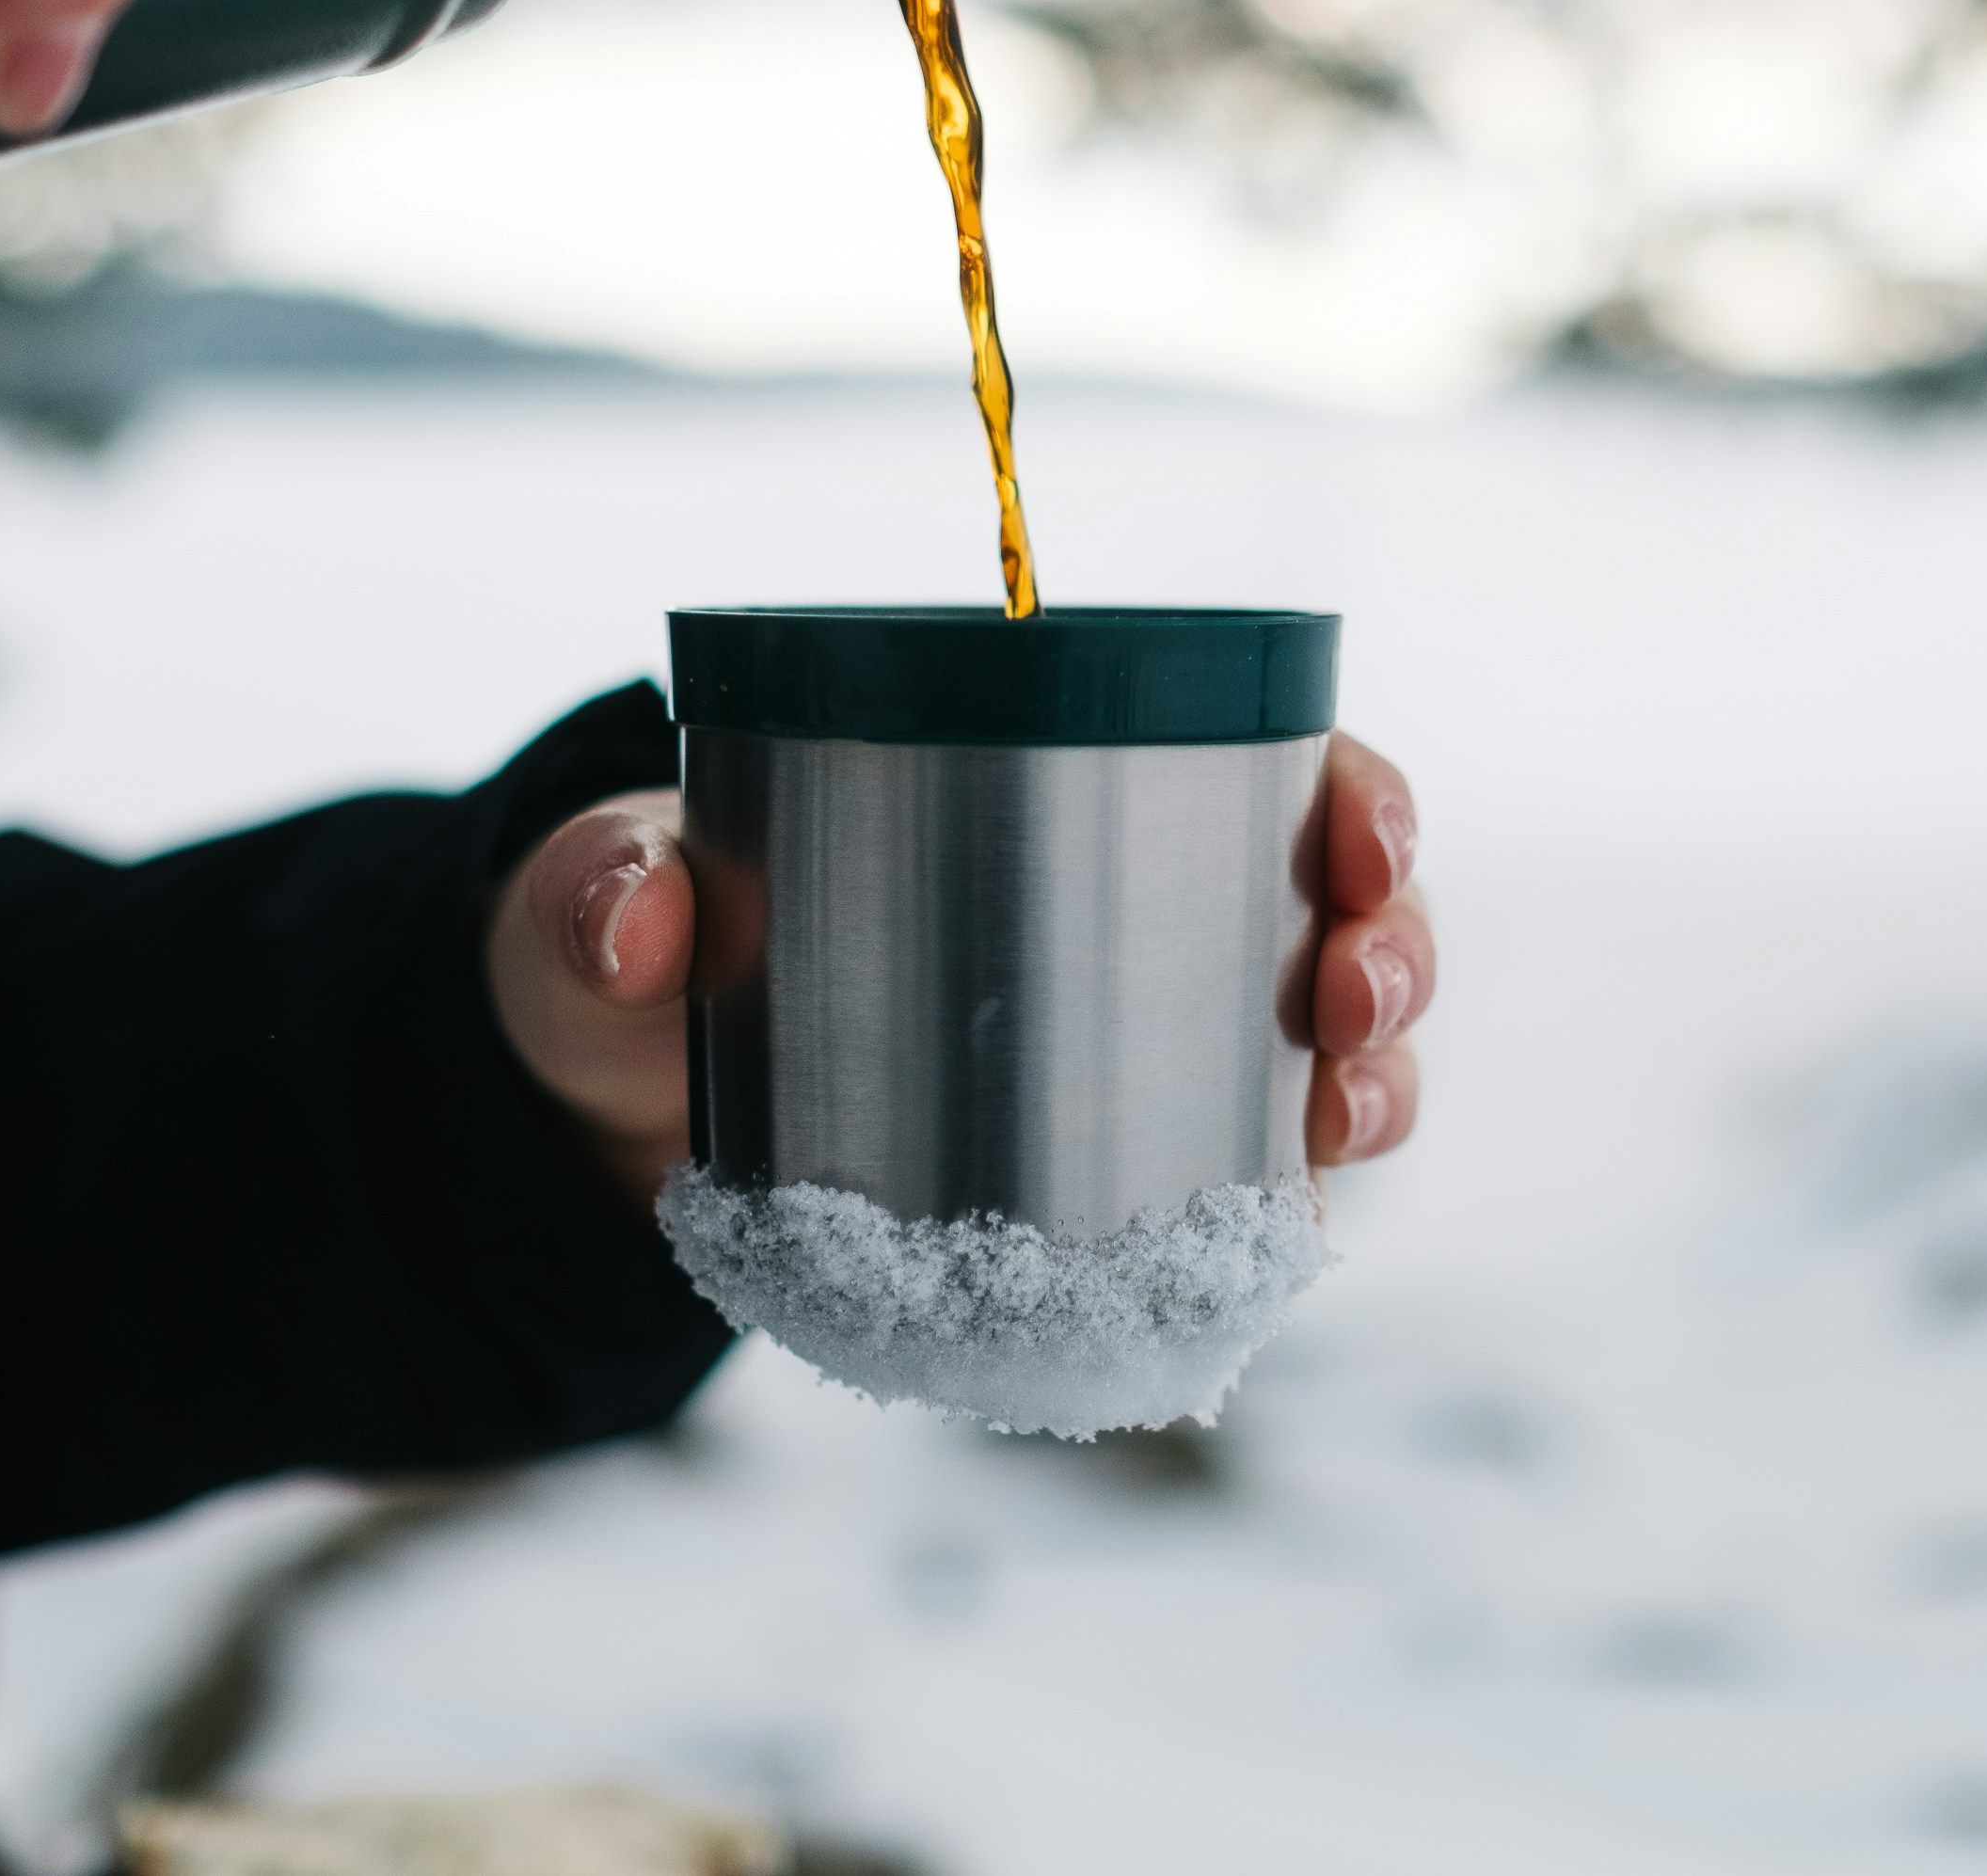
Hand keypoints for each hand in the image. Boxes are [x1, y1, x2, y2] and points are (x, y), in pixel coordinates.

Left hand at [486, 735, 1434, 1209]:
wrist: (600, 1121)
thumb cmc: (621, 963)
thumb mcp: (594, 915)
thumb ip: (598, 895)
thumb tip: (641, 916)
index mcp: (1038, 791)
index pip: (1254, 759)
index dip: (1351, 790)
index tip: (1358, 828)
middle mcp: (1122, 913)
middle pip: (1329, 909)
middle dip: (1392, 942)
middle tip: (1351, 990)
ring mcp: (1127, 1052)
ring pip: (1316, 1052)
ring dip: (1373, 1078)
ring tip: (1345, 1115)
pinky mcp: (1104, 1180)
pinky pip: (1244, 1186)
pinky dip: (1294, 1203)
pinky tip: (1301, 1226)